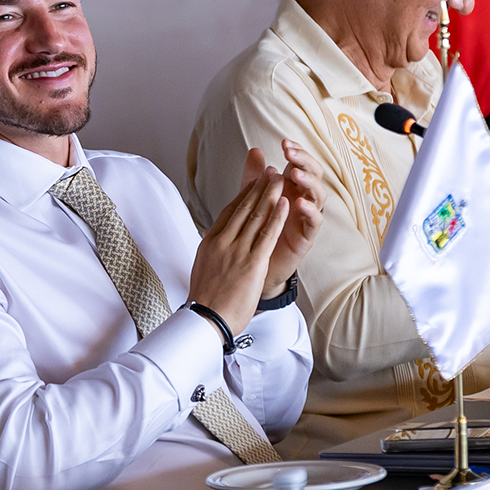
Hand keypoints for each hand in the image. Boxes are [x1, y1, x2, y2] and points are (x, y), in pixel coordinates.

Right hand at [189, 169, 288, 335]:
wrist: (206, 318)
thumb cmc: (206, 299)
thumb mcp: (203, 267)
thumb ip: (212, 250)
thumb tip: (212, 239)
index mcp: (210, 242)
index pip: (229, 212)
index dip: (243, 195)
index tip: (253, 183)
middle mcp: (223, 242)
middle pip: (243, 208)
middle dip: (258, 187)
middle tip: (268, 171)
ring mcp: (237, 251)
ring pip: (256, 217)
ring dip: (270, 195)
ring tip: (279, 178)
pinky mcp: (252, 262)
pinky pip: (267, 234)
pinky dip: (277, 217)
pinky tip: (286, 203)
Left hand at [241, 141, 324, 296]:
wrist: (255, 265)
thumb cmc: (257, 229)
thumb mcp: (252, 199)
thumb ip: (254, 176)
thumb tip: (255, 150)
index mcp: (291, 188)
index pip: (301, 164)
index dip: (296, 152)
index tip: (284, 142)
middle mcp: (303, 199)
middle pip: (314, 175)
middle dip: (304, 161)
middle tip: (291, 153)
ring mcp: (306, 218)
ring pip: (319, 195)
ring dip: (308, 182)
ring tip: (295, 174)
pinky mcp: (307, 237)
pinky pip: (315, 221)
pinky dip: (309, 211)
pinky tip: (299, 203)